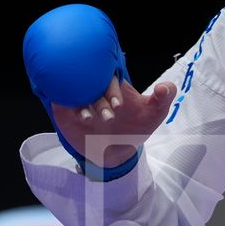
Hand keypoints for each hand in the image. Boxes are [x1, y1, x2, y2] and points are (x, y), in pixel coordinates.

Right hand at [50, 75, 176, 168]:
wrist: (116, 151)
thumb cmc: (135, 126)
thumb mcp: (153, 113)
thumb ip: (163, 98)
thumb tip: (164, 87)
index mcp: (112, 81)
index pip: (108, 74)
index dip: (112, 87)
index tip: (120, 104)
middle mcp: (93, 85)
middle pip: (89, 81)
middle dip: (98, 97)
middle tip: (109, 116)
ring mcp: (77, 96)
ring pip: (73, 90)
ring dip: (82, 103)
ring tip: (92, 118)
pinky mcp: (64, 109)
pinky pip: (59, 100)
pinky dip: (67, 105)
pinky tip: (80, 116)